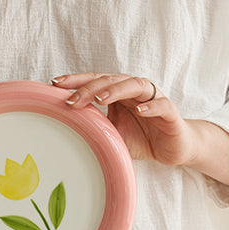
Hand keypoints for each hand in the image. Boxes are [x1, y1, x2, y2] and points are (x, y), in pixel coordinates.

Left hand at [51, 72, 197, 164]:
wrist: (173, 148)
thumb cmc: (141, 139)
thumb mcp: (112, 135)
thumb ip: (95, 128)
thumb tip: (66, 130)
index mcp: (119, 94)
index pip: (95, 81)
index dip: (76, 81)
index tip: (54, 84)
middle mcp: (134, 91)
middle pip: (110, 81)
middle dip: (89, 88)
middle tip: (71, 99)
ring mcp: (153, 99)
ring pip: (135, 85)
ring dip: (117, 90)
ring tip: (100, 98)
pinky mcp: (170, 113)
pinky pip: (161, 105)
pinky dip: (151, 106)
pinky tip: (140, 110)